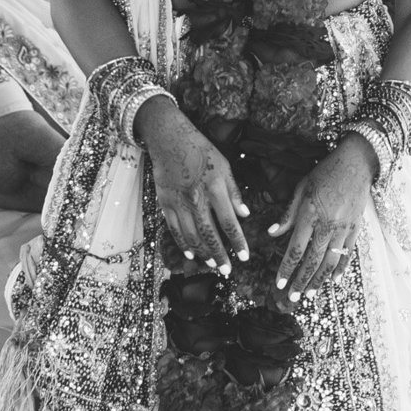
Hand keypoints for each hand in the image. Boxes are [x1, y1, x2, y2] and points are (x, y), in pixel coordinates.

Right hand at [138, 97, 249, 273]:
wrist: (169, 139)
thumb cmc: (201, 150)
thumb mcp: (225, 166)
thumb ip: (234, 193)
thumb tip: (245, 215)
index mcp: (214, 188)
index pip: (229, 222)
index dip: (237, 242)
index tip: (244, 257)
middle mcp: (196, 198)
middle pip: (209, 234)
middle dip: (220, 255)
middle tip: (227, 271)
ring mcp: (179, 202)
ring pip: (191, 236)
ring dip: (202, 253)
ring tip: (212, 265)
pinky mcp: (166, 203)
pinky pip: (174, 229)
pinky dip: (182, 244)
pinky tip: (190, 254)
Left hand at [270, 136, 374, 301]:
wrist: (355, 164)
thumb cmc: (324, 173)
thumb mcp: (300, 188)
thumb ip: (287, 214)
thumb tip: (272, 233)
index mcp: (310, 215)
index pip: (295, 249)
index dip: (286, 269)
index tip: (279, 284)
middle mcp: (327, 225)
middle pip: (312, 261)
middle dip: (301, 282)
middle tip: (292, 298)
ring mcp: (343, 228)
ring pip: (330, 261)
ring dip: (319, 281)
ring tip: (310, 294)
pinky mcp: (355, 228)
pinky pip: (347, 253)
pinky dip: (341, 268)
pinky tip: (334, 280)